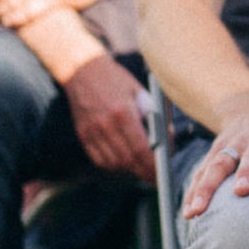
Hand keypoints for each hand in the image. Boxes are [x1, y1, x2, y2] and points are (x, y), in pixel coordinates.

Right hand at [61, 54, 153, 181]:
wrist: (82, 70)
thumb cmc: (116, 79)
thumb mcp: (140, 91)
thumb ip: (153, 115)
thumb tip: (166, 140)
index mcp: (123, 112)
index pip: (140, 149)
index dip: (152, 166)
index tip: (162, 174)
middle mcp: (105, 125)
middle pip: (127, 160)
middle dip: (143, 173)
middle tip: (155, 178)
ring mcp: (91, 131)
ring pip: (113, 163)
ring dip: (129, 171)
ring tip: (142, 171)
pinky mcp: (83, 135)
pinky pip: (99, 159)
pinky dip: (113, 166)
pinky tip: (124, 163)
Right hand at [180, 95, 248, 218]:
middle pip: (248, 158)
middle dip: (244, 174)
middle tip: (241, 192)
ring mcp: (230, 146)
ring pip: (215, 166)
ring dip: (204, 189)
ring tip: (194, 213)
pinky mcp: (214, 154)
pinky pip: (201, 174)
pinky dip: (192, 192)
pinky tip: (187, 214)